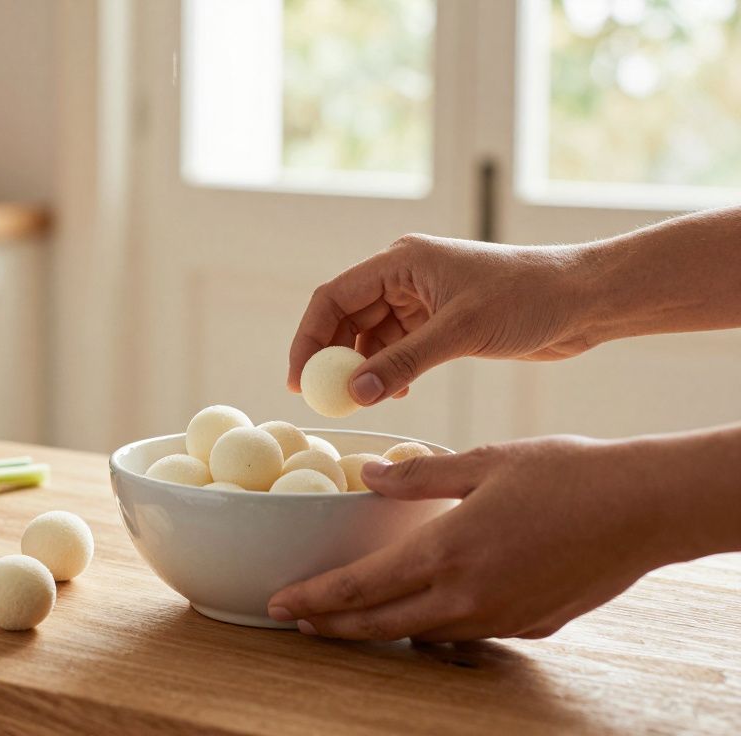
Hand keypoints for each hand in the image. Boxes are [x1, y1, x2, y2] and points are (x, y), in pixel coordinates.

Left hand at [266, 435, 690, 640]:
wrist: (646, 506)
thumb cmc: (566, 473)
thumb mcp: (482, 460)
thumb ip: (417, 475)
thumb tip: (366, 474)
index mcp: (445, 551)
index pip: (358, 589)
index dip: (314, 600)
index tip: (280, 604)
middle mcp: (467, 596)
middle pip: (381, 625)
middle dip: (334, 627)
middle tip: (299, 622)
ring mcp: (501, 618)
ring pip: (423, 634)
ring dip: (382, 629)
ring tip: (352, 620)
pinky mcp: (531, 626)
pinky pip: (469, 634)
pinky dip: (436, 625)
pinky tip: (428, 610)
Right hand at [287, 235, 597, 403]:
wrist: (583, 301)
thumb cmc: (527, 298)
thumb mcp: (460, 332)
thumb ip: (403, 362)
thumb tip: (355, 394)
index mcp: (401, 261)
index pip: (334, 297)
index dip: (310, 337)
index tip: (299, 379)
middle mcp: (405, 277)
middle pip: (347, 318)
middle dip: (333, 358)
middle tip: (325, 399)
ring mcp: (423, 301)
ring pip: (371, 338)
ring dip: (364, 370)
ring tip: (366, 401)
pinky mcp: (442, 323)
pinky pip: (398, 349)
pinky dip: (390, 372)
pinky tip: (396, 393)